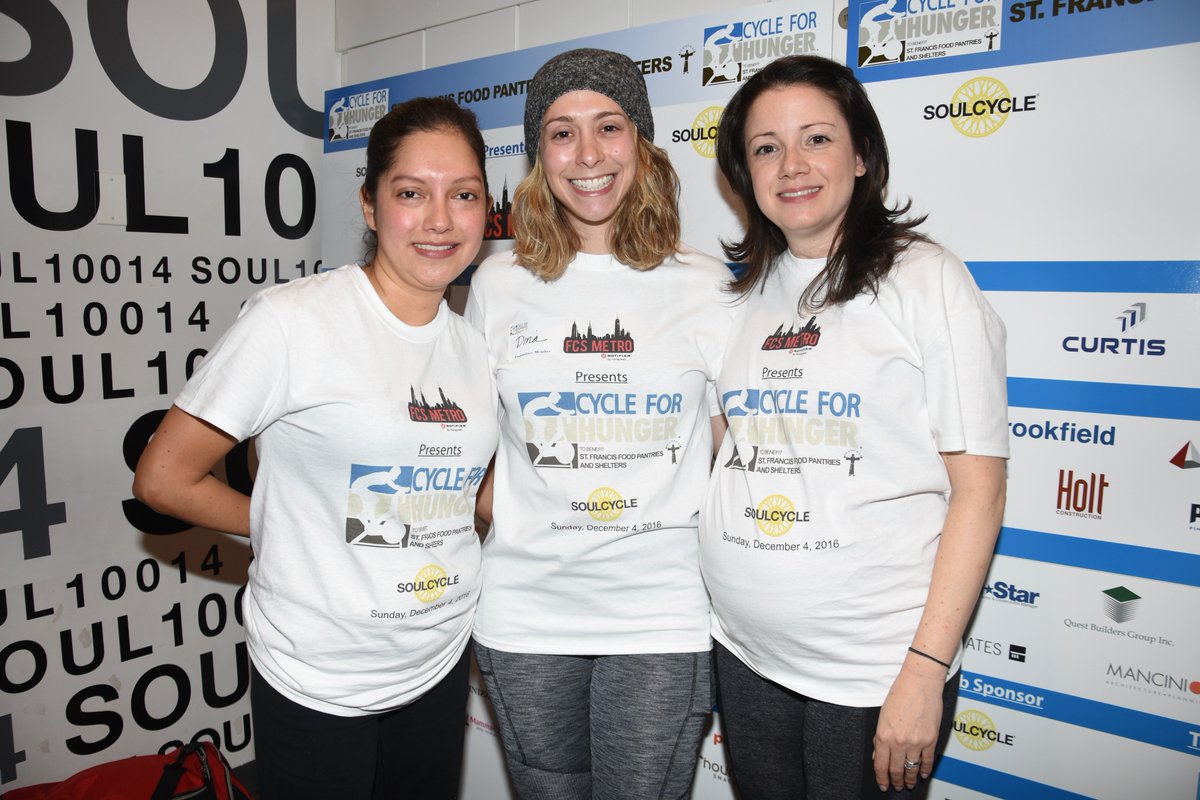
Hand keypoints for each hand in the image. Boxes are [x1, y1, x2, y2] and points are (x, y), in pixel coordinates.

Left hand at [872, 660, 944, 791]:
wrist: (920, 682)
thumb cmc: (900, 694)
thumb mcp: (882, 716)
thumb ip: (881, 736)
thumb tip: (879, 754)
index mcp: (883, 735)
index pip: (881, 765)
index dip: (881, 778)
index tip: (882, 784)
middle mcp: (899, 742)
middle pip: (896, 770)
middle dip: (895, 781)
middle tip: (896, 787)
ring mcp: (916, 742)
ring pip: (912, 768)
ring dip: (909, 779)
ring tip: (908, 784)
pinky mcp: (931, 740)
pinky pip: (927, 761)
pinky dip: (924, 770)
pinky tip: (922, 774)